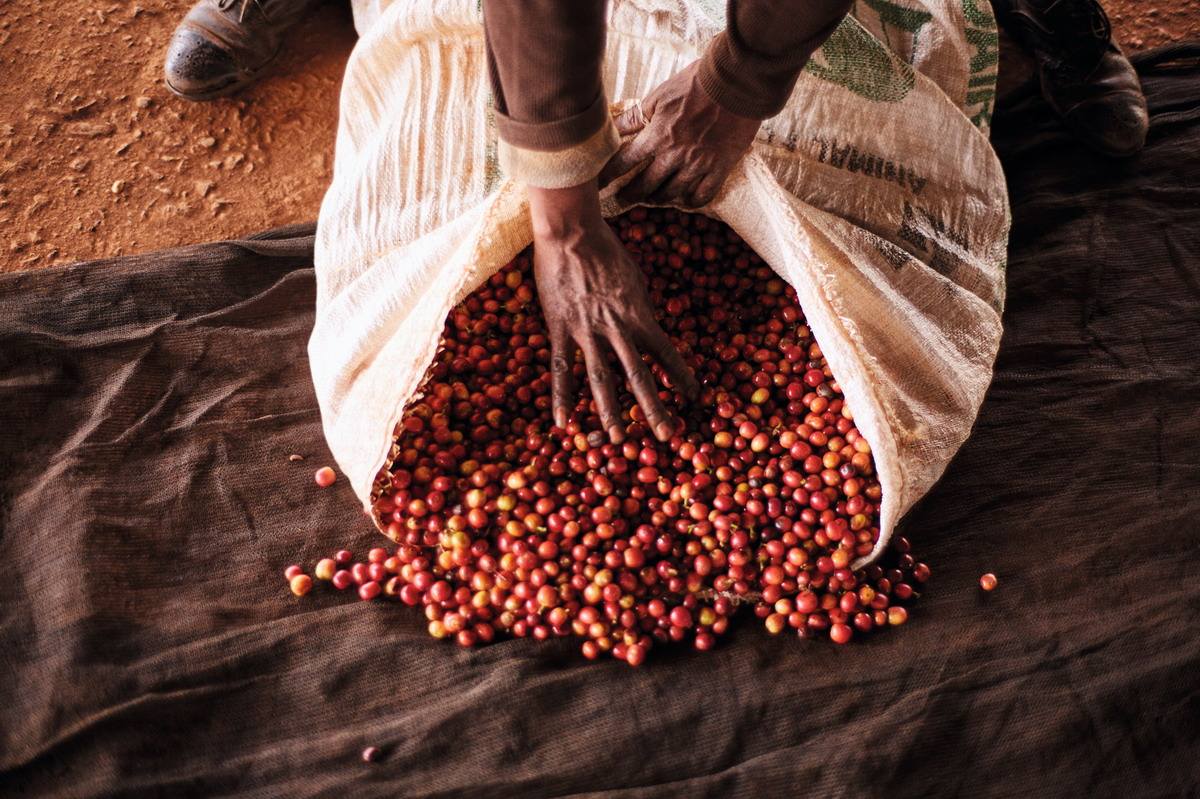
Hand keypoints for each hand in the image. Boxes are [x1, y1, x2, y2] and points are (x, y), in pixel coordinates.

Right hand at [529, 180, 698, 443]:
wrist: (571, 232)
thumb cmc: (606, 249)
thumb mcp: (634, 277)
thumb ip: (639, 305)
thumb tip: (646, 325)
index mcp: (639, 314)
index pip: (666, 352)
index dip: (680, 375)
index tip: (695, 396)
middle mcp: (617, 328)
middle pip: (639, 375)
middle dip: (654, 407)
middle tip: (668, 435)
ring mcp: (587, 331)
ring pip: (602, 379)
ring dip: (611, 411)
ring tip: (618, 438)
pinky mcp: (560, 329)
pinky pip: (562, 369)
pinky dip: (562, 397)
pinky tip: (564, 423)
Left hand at [599, 61, 760, 207]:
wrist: (735, 82)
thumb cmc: (696, 84)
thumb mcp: (659, 96)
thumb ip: (635, 117)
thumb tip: (611, 127)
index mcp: (658, 135)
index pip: (625, 162)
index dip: (608, 176)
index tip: (599, 185)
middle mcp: (676, 155)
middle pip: (646, 185)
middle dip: (630, 194)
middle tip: (623, 199)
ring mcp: (699, 165)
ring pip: (672, 194)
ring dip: (658, 198)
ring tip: (651, 198)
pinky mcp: (720, 168)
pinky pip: (702, 195)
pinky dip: (690, 201)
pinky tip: (684, 199)